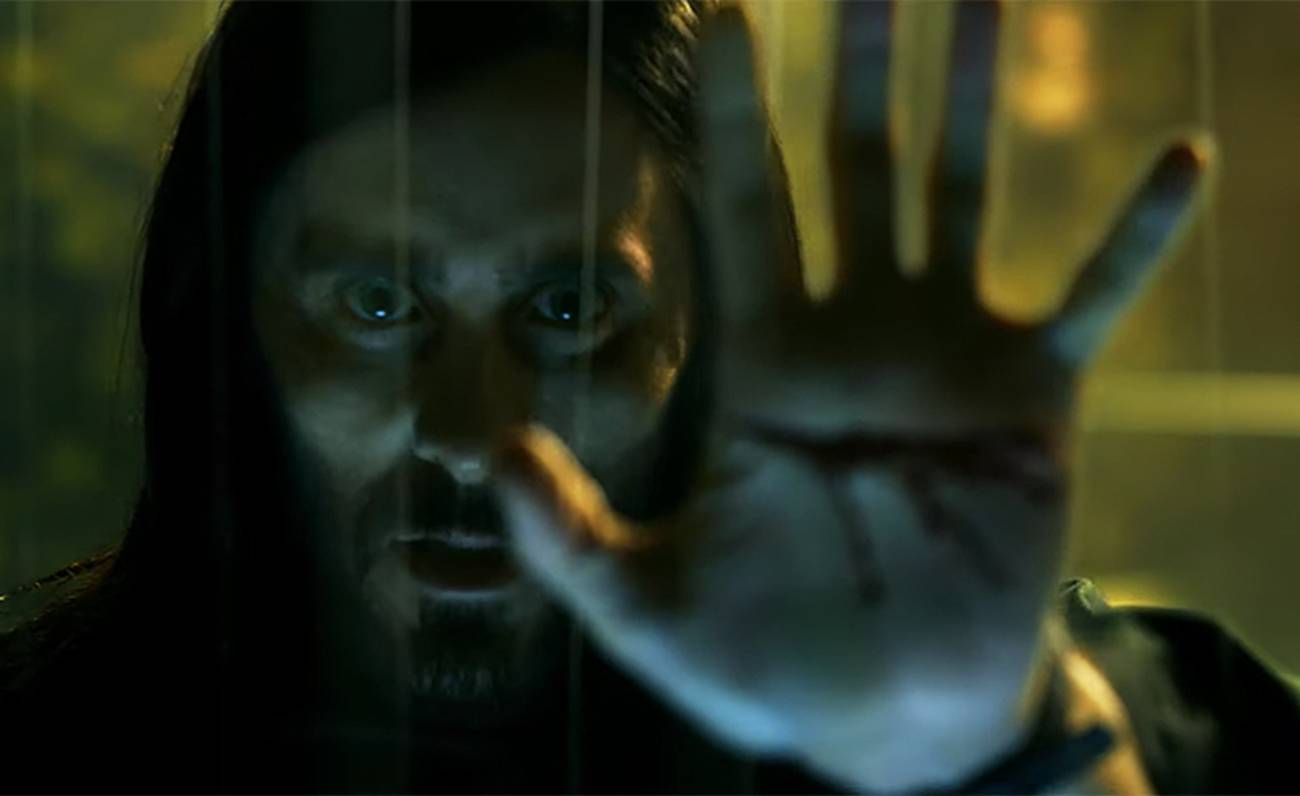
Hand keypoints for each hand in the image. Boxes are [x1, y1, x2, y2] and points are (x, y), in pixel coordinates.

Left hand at [496, 2, 1205, 790]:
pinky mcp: (1034, 404)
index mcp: (765, 367)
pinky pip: (1096, 302)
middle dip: (858, 72)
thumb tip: (486, 452)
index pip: (744, 207)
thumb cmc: (763, 663)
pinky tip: (1178, 157)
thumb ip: (564, 531)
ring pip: (960, 201)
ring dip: (974, 104)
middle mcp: (856, 337)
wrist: (884, 716)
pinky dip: (1136, 237)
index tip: (723, 17)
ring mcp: (948, 359)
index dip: (733, 113)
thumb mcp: (642, 605)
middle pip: (854, 172)